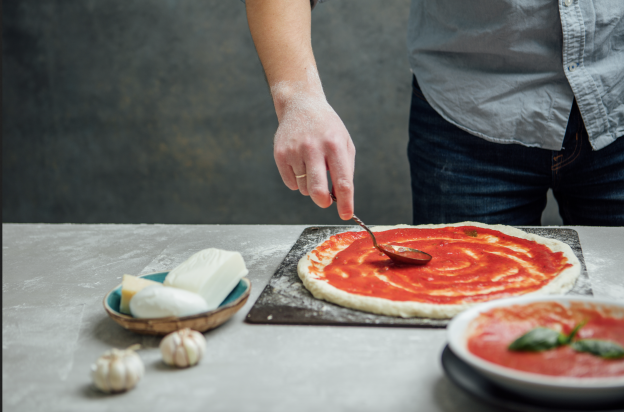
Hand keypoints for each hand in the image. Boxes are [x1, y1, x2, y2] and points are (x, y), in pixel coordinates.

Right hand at [273, 86, 355, 219]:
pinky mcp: (280, 154)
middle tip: (325, 202)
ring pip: (304, 188)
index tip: (346, 215)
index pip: (342, 181)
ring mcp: (294, 151)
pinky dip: (297, 181)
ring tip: (312, 167)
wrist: (300, 105)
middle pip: (317, 190)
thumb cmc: (327, 128)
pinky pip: (291, 183)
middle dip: (323, 202)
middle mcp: (313, 148)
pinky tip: (300, 164)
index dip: (345, 202)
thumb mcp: (344, 142)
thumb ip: (345, 170)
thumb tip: (339, 198)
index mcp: (334, 145)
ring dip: (310, 186)